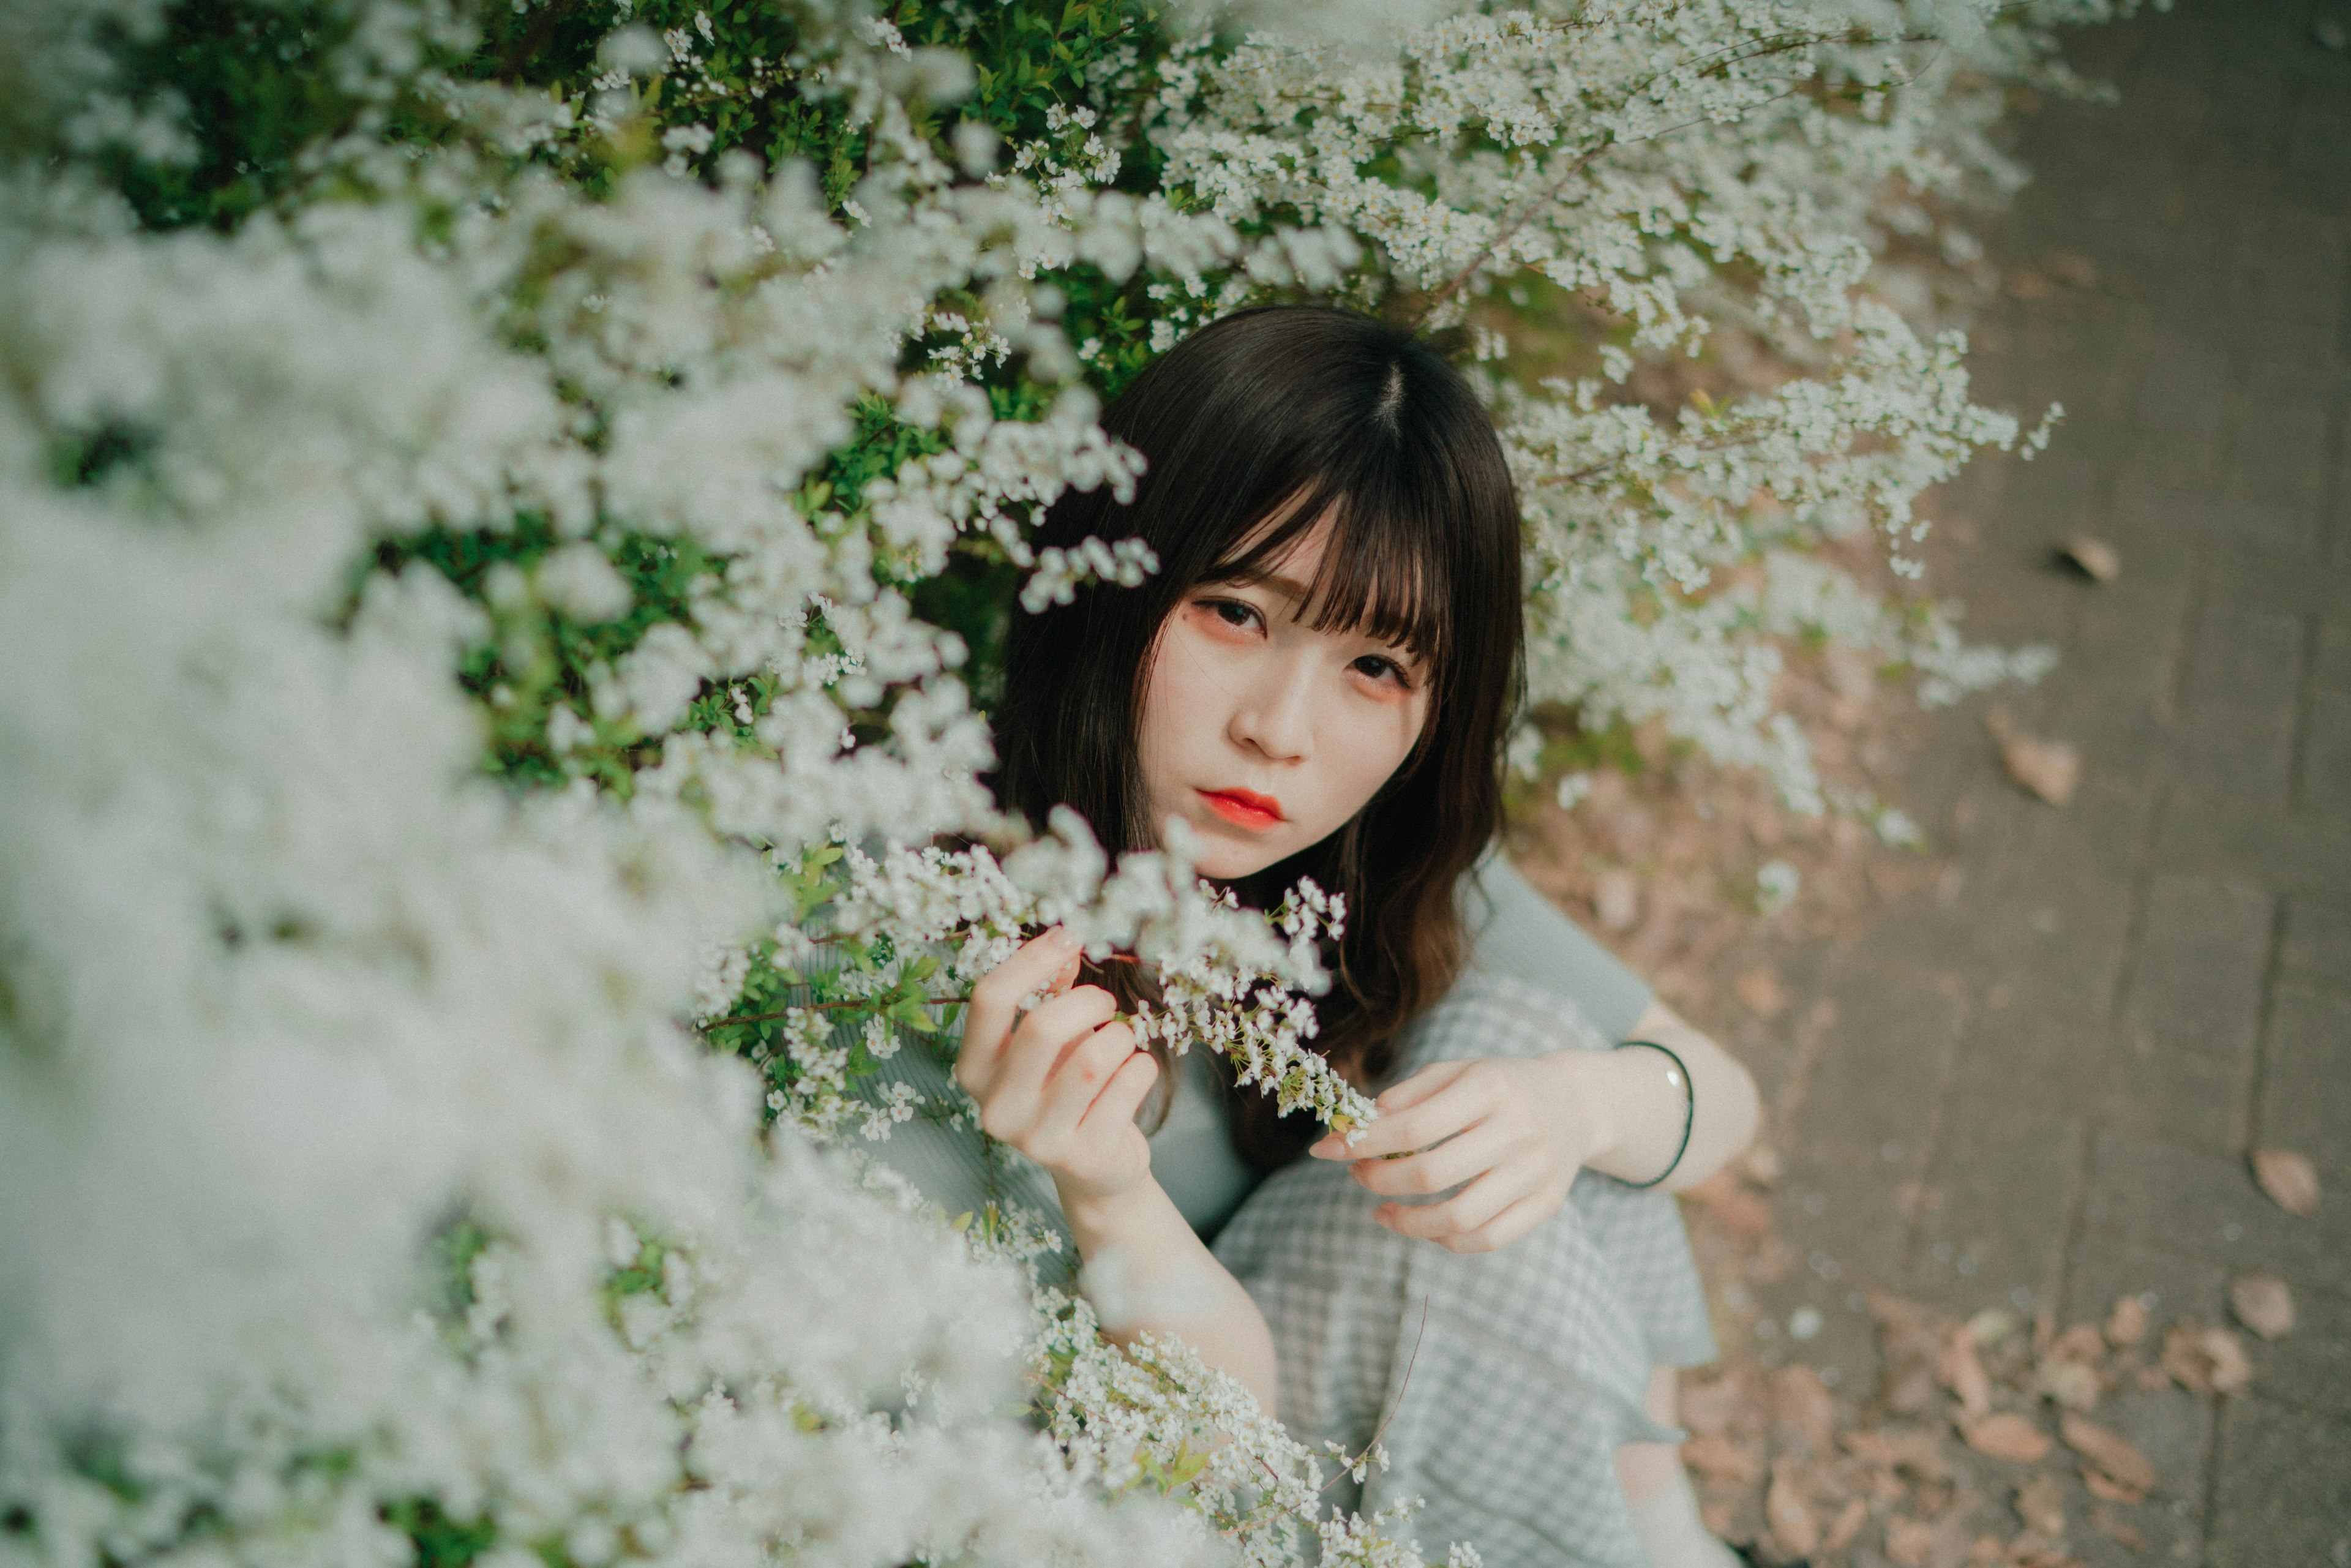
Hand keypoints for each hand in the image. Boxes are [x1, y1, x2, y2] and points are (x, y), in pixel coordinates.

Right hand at [955, 927, 1161, 1205]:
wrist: (1094, 1169)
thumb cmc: (1066, 1089)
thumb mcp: (1049, 1043)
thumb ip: (1050, 995)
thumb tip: (1064, 946)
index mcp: (975, 1071)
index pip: (989, 999)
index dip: (1032, 958)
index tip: (1069, 936)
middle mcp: (997, 1108)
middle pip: (1043, 1026)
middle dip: (1088, 1001)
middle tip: (1106, 1001)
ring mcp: (1038, 1140)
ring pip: (1094, 1057)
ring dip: (1119, 1036)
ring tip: (1119, 1043)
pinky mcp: (1085, 1157)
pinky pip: (1130, 1082)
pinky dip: (1142, 1065)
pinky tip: (1134, 1074)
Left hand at [1305, 1052, 1621, 1252]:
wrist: (1576, 1103)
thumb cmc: (1500, 1085)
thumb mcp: (1457, 1070)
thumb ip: (1408, 1094)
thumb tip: (1359, 1123)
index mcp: (1490, 1089)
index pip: (1413, 1127)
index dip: (1362, 1142)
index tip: (1326, 1149)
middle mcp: (1518, 1131)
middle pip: (1431, 1175)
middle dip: (1378, 1180)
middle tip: (1356, 1175)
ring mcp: (1536, 1173)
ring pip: (1459, 1219)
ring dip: (1406, 1222)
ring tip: (1381, 1211)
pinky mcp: (1546, 1206)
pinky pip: (1486, 1240)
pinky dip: (1444, 1240)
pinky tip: (1422, 1226)